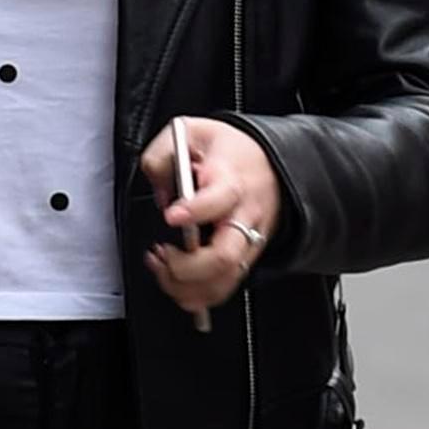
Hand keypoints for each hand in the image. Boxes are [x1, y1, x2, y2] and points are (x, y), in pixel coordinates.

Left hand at [139, 117, 282, 326]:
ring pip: (224, 281)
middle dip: (185, 267)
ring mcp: (248, 242)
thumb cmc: (229, 151)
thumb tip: (158, 189)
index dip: (194, 211)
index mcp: (231, 181)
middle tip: (162, 253)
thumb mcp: (192, 132)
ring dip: (187, 286)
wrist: (270, 164)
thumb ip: (163, 155)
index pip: (219, 199)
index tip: (172, 215)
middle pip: (223, 256)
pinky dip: (197, 296)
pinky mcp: (246, 258)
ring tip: (163, 269)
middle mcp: (244, 216)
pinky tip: (177, 283)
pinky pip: (224, 289)